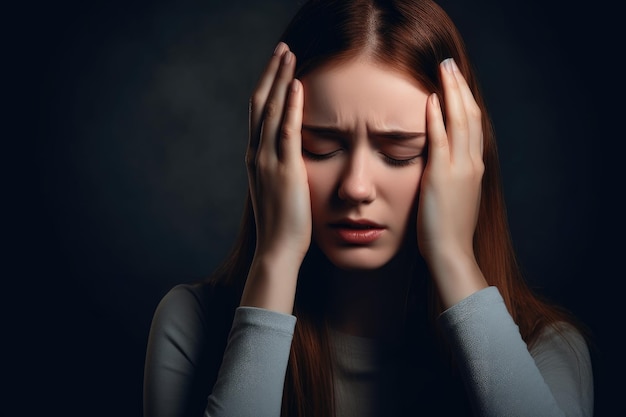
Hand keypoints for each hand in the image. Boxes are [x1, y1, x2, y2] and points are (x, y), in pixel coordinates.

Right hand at [241, 43, 309, 312]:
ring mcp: (267, 161)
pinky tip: (297, 85)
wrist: (278, 249)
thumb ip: (282, 168)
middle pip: (259, 104)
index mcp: (255, 158)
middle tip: (282, 50)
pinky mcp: (284, 170)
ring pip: (269, 111)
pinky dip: (290, 106)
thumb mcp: (279, 189)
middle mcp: (255, 155)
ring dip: (280, 80)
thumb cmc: (283, 224)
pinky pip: (286, 131)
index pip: (259, 114)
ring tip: (289, 55)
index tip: (278, 68)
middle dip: (271, 74)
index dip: (267, 88)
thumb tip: (294, 155)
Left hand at [417, 58, 486, 305]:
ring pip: (461, 121)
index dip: (465, 101)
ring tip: (444, 70)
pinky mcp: (442, 176)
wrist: (451, 251)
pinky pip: (441, 140)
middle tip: (450, 65)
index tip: (456, 83)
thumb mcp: (456, 197)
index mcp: (475, 168)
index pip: (473, 126)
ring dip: (452, 92)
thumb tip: (442, 162)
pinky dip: (438, 117)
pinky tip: (432, 99)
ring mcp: (459, 168)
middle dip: (460, 88)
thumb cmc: (449, 229)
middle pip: (471, 116)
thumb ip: (453, 176)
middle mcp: (472, 163)